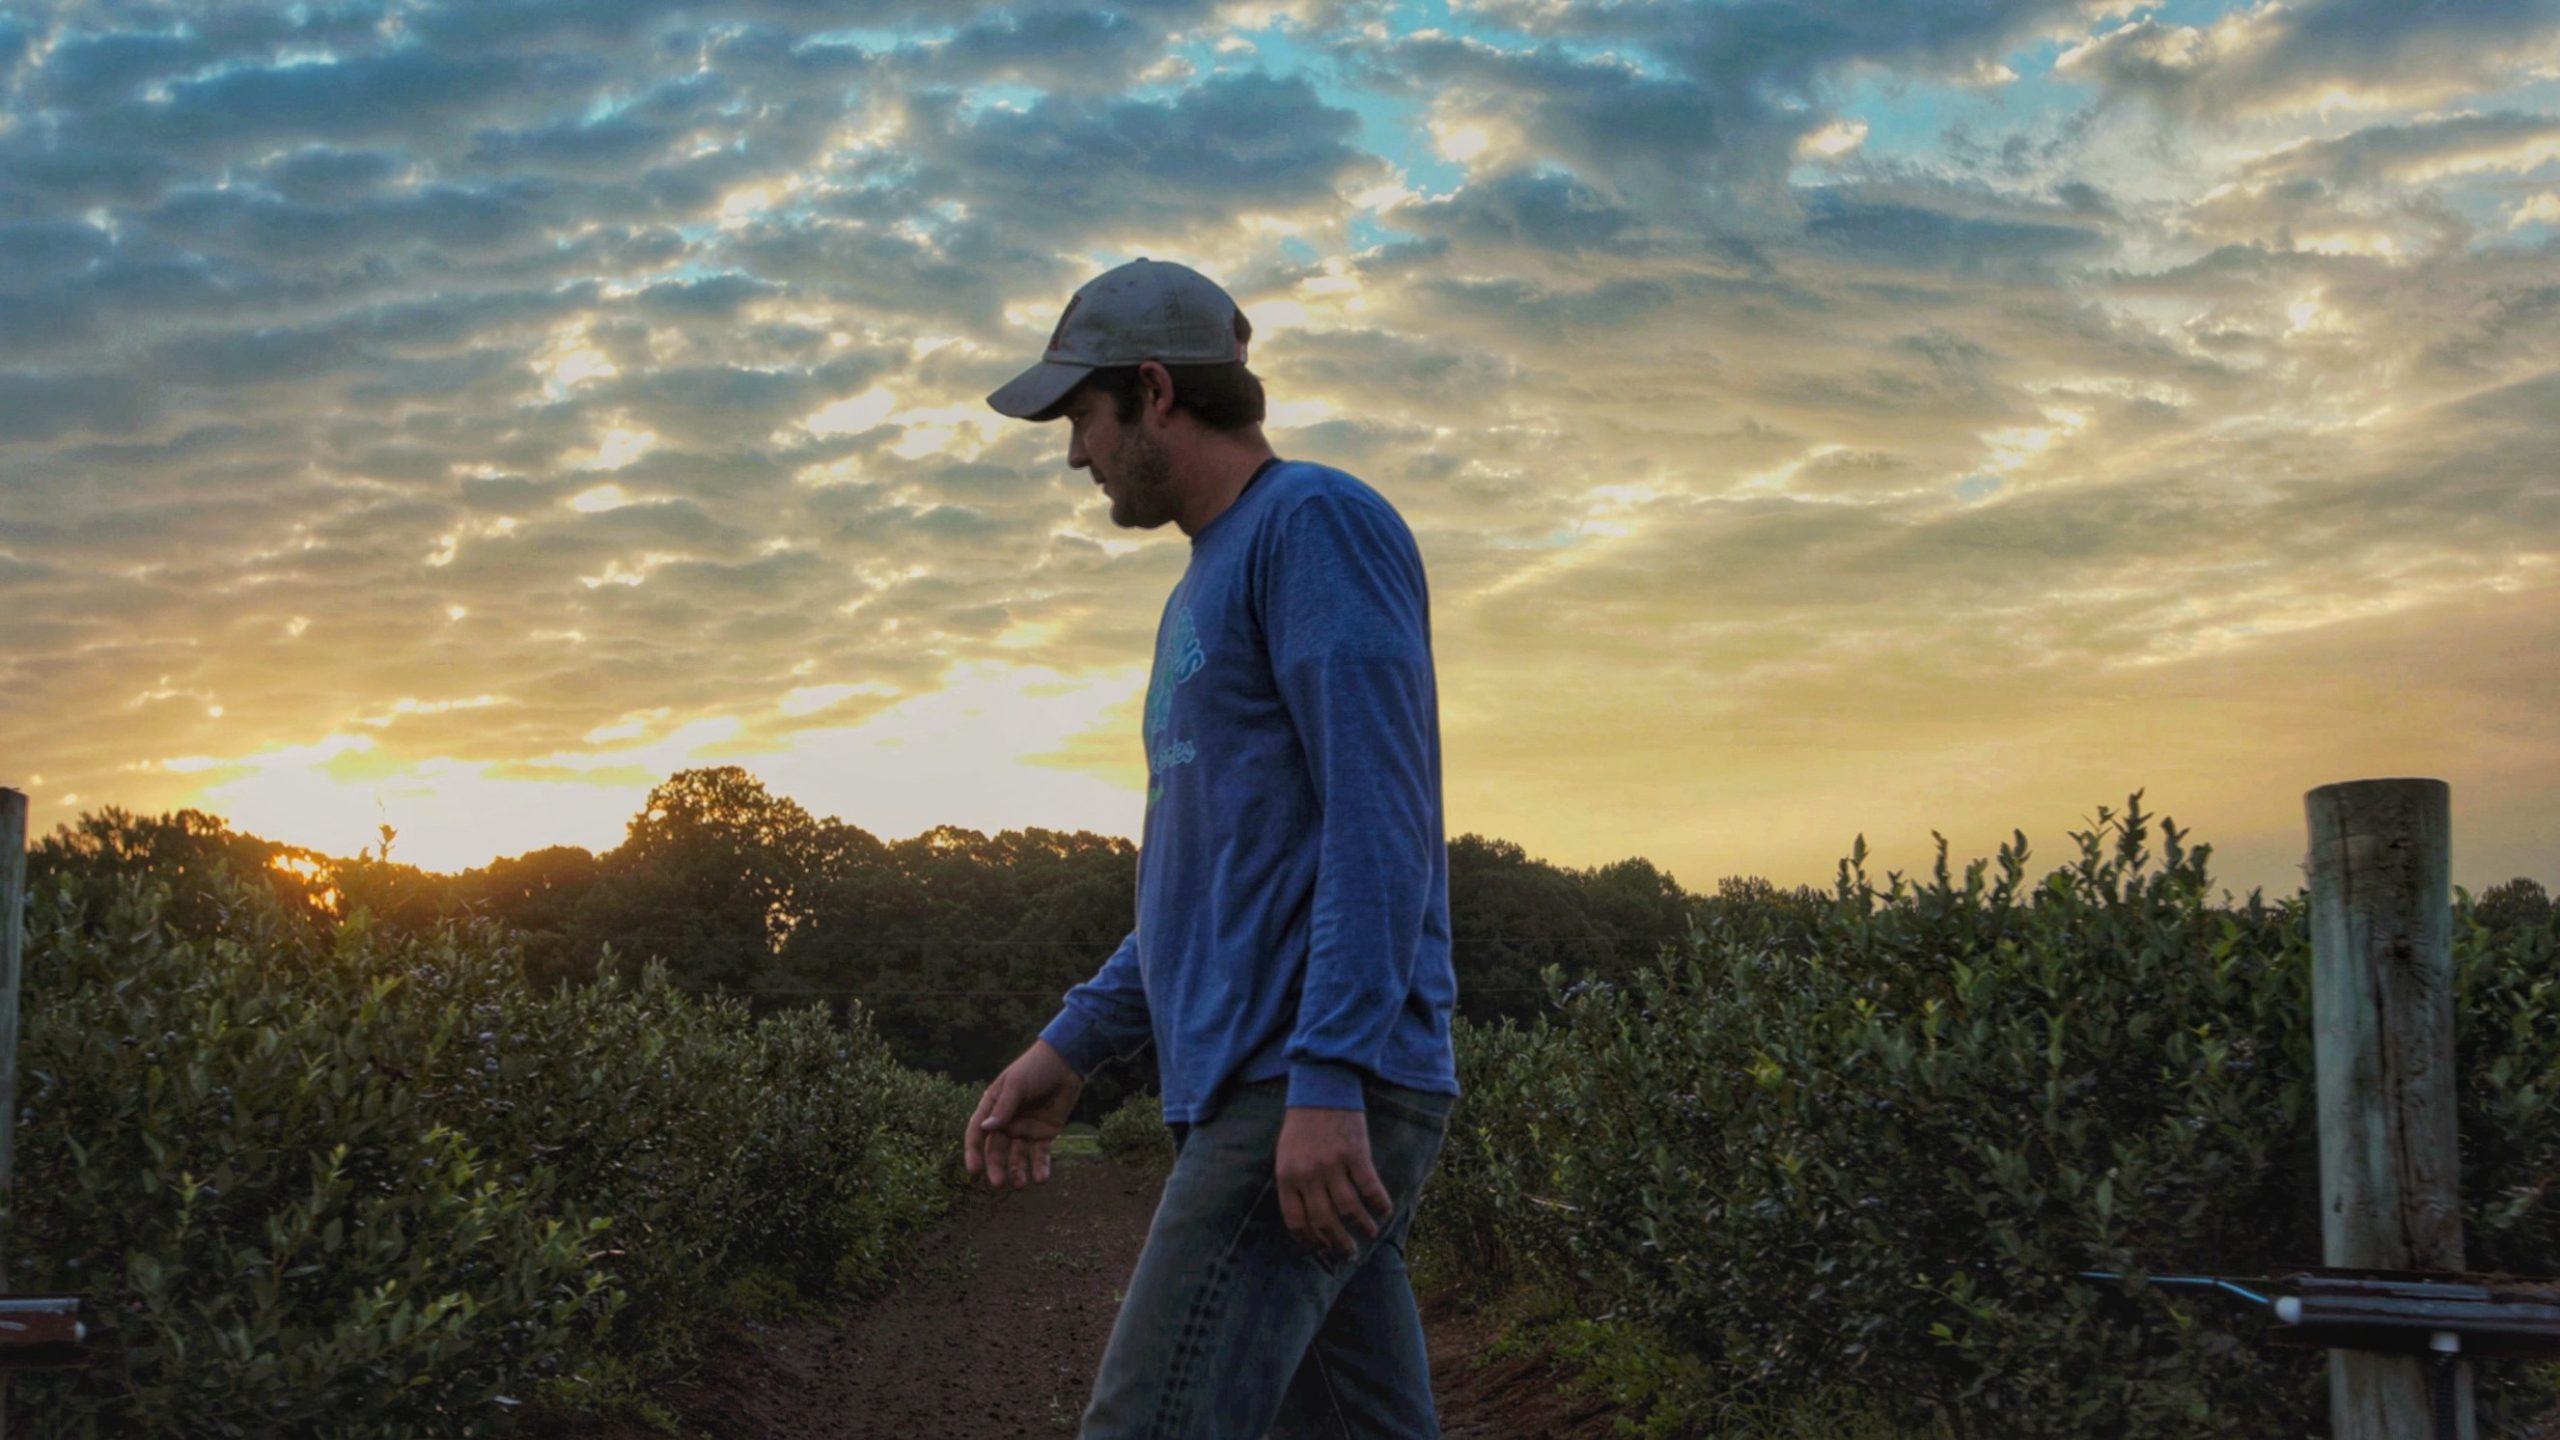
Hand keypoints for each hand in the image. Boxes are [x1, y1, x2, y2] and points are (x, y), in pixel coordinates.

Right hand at [966, 1041, 1083, 1189]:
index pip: (977, 1133)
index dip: (973, 1152)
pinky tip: (1042, 1178)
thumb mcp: (1016, 1084)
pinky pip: (1041, 1154)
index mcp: (993, 1107)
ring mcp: (1026, 1129)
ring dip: (1017, 1171)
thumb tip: (986, 1129)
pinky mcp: (1045, 1133)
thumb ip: (1003, 1107)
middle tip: (998, 1184)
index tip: (973, 1170)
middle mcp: (1007, 1122)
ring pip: (1018, 1156)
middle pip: (997, 1149)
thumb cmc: (1035, 1068)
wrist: (1066, 1062)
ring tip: (1021, 1184)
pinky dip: (1040, 1167)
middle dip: (997, 1167)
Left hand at [1275, 1107, 1393, 1260]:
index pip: (1297, 1222)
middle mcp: (1308, 1175)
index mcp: (1287, 1177)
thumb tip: (1310, 1221)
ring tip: (1371, 1233)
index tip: (1323, 1249)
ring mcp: (1333, 1165)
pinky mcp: (1356, 1154)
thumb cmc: (1302, 1126)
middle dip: (1339, 1243)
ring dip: (1362, 1227)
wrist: (1321, 1089)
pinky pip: (1370, 1188)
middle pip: (1325, 1221)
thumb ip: (1295, 1186)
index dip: (1311, 1241)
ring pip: (1349, 1209)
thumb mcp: (1286, 1156)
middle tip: (1350, 1253)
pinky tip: (1385, 1210)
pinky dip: (1380, 1203)